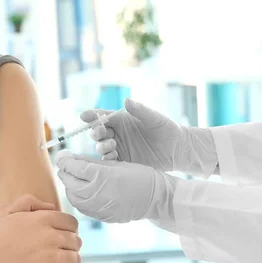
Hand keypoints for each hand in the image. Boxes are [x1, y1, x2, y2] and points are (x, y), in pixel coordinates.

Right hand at [0, 194, 81, 262]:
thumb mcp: (8, 212)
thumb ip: (30, 201)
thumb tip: (51, 207)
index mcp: (43, 219)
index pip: (71, 222)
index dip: (71, 229)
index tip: (67, 235)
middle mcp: (50, 237)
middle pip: (75, 240)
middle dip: (72, 245)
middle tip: (66, 250)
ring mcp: (52, 258)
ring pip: (75, 258)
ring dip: (74, 261)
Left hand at [56, 151, 176, 223]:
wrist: (157, 198)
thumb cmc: (140, 176)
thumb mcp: (116, 164)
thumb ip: (92, 162)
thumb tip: (72, 159)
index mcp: (102, 176)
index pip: (74, 168)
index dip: (65, 161)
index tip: (62, 156)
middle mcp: (97, 193)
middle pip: (70, 183)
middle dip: (65, 173)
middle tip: (65, 166)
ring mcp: (99, 208)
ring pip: (73, 197)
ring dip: (70, 187)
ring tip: (72, 179)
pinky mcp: (102, 217)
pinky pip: (82, 208)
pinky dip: (78, 198)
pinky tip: (82, 192)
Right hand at [84, 99, 217, 176]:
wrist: (177, 149)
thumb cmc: (167, 129)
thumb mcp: (154, 118)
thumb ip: (140, 110)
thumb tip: (126, 100)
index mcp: (122, 120)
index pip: (103, 116)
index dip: (92, 116)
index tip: (84, 116)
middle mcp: (118, 134)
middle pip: (98, 133)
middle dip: (96, 132)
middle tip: (100, 132)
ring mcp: (119, 148)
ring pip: (102, 147)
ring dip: (102, 146)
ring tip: (111, 145)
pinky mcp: (124, 162)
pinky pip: (110, 162)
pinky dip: (107, 160)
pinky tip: (112, 157)